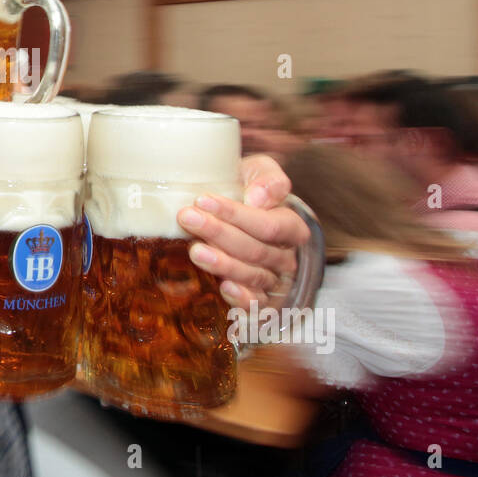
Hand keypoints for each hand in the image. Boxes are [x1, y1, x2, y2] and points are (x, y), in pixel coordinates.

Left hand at [176, 154, 309, 309]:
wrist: (234, 208)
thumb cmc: (246, 188)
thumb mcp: (259, 171)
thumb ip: (267, 179)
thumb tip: (258, 199)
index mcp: (290, 226)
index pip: (269, 225)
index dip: (236, 214)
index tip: (202, 199)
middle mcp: (285, 257)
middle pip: (256, 250)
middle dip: (219, 234)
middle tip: (187, 218)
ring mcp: (272, 281)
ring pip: (253, 276)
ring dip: (223, 264)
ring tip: (195, 250)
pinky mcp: (258, 301)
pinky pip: (256, 305)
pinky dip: (241, 298)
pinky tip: (223, 286)